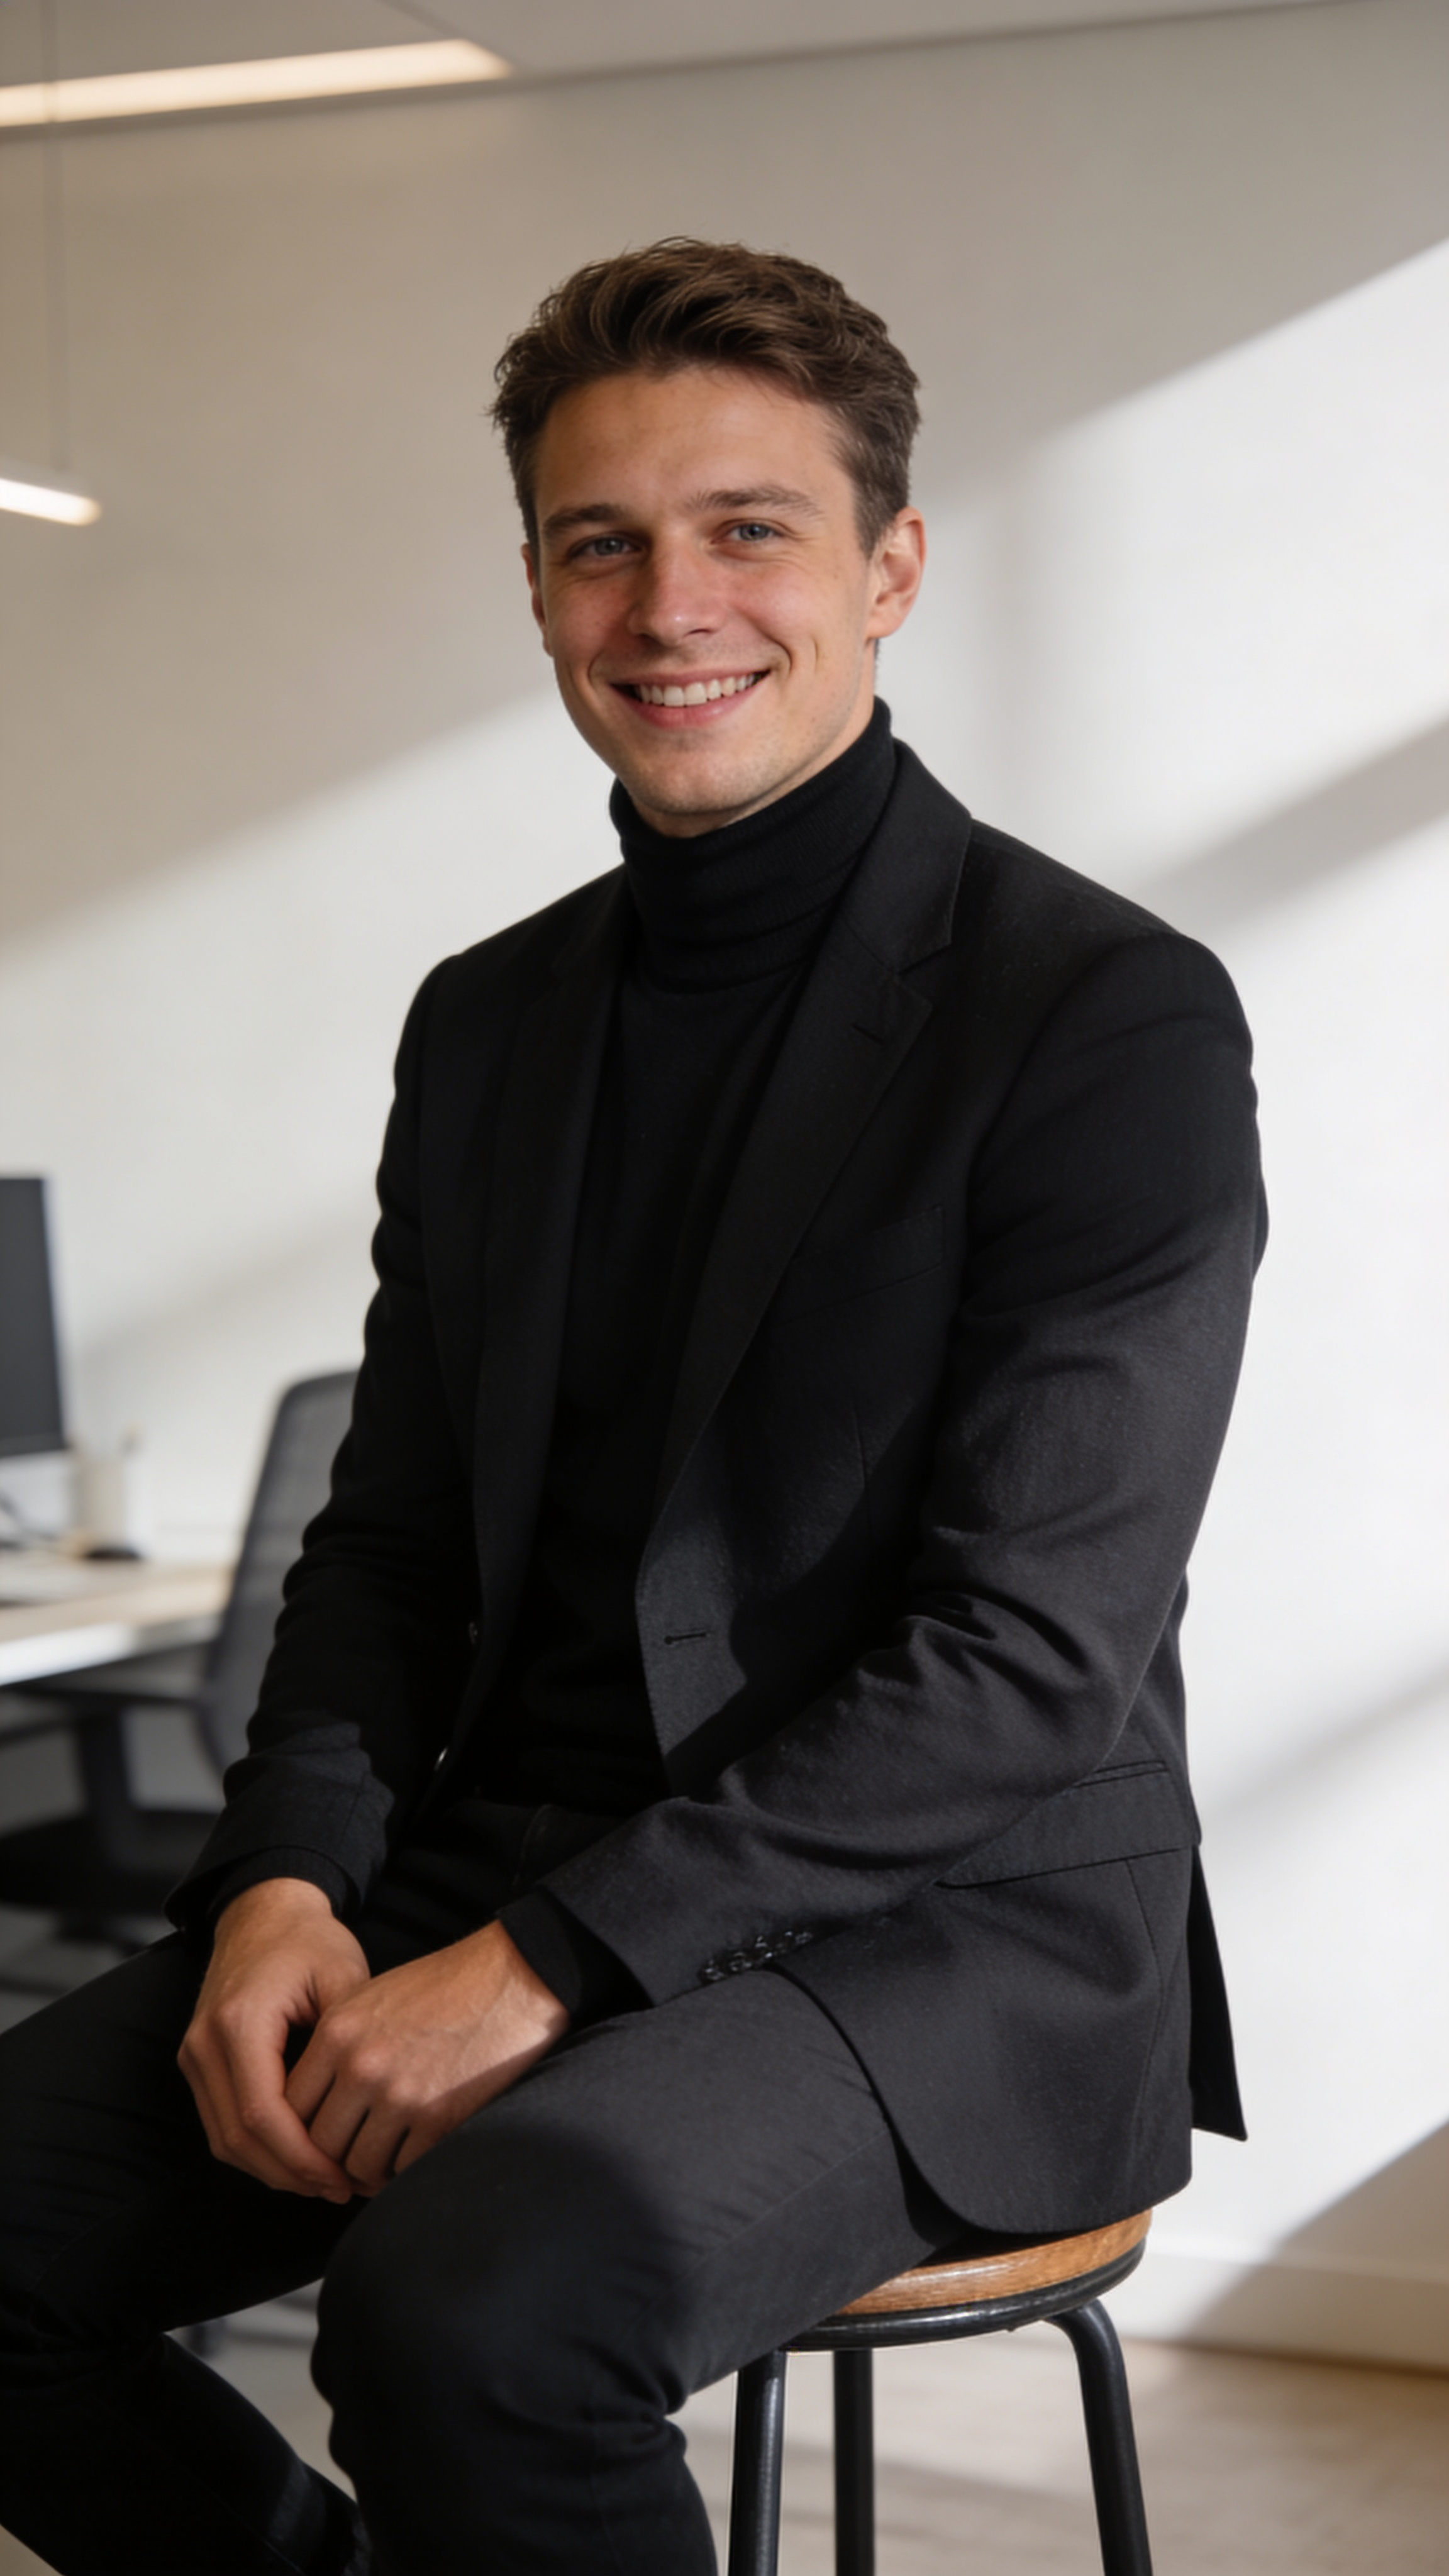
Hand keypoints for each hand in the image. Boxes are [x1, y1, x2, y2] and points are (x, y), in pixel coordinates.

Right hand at [179, 1877, 369, 2201]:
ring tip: (322, 2182)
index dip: (301, 2156)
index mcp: (239, 2022)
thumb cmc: (310, 1942)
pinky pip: (220, 2124)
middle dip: (289, 2174)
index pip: (262, 2114)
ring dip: (271, 2170)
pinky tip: (296, 2159)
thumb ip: (348, 2041)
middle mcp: (205, 2043)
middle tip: (338, 2190)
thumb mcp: (343, 1976)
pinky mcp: (198, 2063)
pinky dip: (255, 2151)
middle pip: (238, 2138)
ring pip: (224, 2140)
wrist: (264, 1912)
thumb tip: (367, 2109)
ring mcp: (194, 2054)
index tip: (341, 2177)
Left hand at [283, 1921, 568, 2195]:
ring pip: (359, 2165)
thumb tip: (320, 2103)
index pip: (291, 2104)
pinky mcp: (438, 2116)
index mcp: (337, 2031)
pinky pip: (404, 2168)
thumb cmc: (446, 1987)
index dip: (301, 2131)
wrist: (512, 1977)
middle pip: (320, 2143)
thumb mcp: (375, 1999)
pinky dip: (406, 2171)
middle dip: (332, 2160)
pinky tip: (416, 2155)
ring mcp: (399, 2093)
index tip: (320, 2139)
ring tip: (385, 2162)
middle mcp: (360, 2064)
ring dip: (370, 2172)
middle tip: (349, 2163)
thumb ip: (339, 2046)